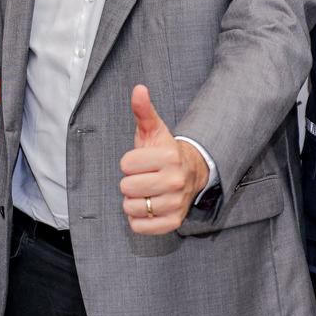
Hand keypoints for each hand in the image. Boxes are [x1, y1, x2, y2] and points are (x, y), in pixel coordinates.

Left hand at [119, 84, 207, 234]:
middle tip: (143, 177)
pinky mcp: (174, 222)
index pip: (125, 165)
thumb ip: (143, 110)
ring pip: (131, 208)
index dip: (128, 163)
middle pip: (127, 187)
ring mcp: (176, 203)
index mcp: (169, 157)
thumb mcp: (153, 129)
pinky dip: (137, 220)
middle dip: (129, 182)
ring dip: (133, 201)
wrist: (190, 173)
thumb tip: (138, 89)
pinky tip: (146, 208)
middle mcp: (176, 181)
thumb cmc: (163, 151)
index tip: (141, 161)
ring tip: (146, 192)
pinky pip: (140, 227)